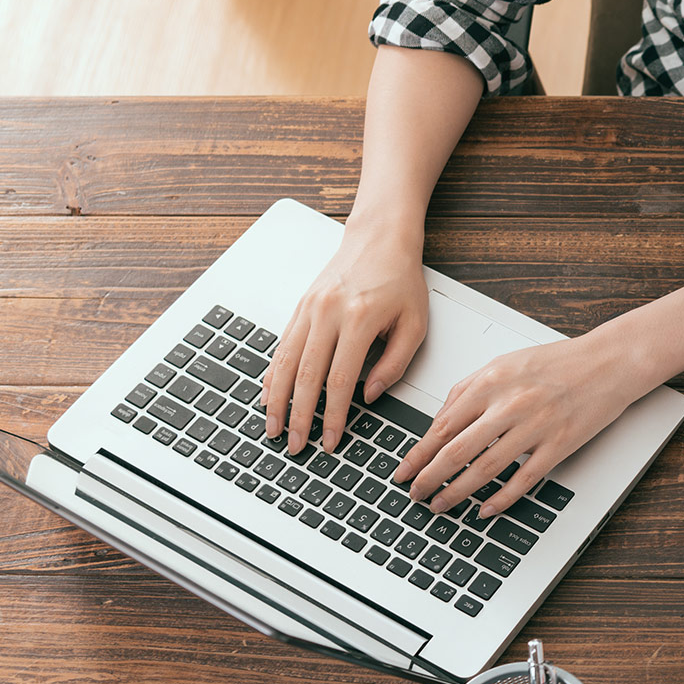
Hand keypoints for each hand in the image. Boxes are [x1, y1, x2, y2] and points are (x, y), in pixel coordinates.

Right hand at [265, 221, 428, 454]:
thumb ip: (395, 363)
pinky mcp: (301, 306)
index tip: (330, 440)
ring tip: (273, 427)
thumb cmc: (401, 280)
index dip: (334, 415)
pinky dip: (273, 373)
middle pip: (307, 375)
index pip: (341, 378)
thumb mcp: (415, 323)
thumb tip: (369, 395)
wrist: (380, 239)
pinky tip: (269, 394)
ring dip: (277, 399)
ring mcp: (310, 308)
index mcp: (360, 318)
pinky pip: (282, 345)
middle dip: (299, 415)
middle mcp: (329, 313)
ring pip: (286, 361)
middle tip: (295, 444)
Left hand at [393, 335, 645, 517]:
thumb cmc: (557, 362)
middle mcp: (510, 404)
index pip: (443, 425)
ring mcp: (535, 427)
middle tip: (415, 494)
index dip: (418, 453)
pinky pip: (523, 480)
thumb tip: (440, 422)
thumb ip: (469, 389)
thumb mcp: (505, 363)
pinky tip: (484, 510)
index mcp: (492, 381)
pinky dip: (500, 499)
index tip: (404, 470)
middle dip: (429, 478)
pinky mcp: (558, 446)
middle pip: (457, 451)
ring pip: (485, 469)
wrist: (608, 362)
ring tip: (440, 504)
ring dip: (457, 492)